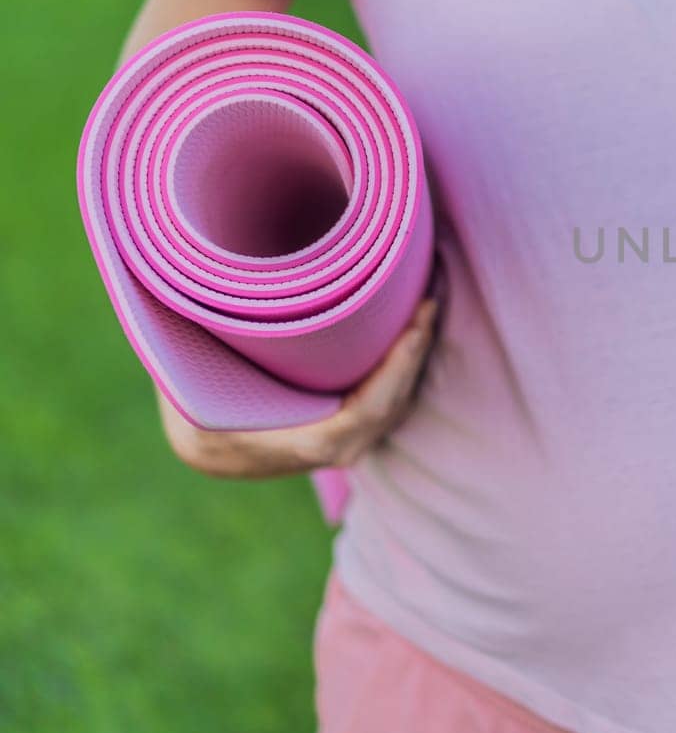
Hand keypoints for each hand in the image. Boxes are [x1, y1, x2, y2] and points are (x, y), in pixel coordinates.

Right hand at [160, 298, 440, 476]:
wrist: (211, 448)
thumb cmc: (199, 411)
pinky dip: (410, 355)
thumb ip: (199, 352)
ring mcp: (358, 438)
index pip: (369, 411)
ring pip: (403, 393)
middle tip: (431, 283)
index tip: (418, 320)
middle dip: (418, 342)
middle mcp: (342, 448)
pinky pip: (397, 389)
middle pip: (397, 398)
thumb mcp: (191, 390)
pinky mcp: (365, 421)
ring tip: (431, 287)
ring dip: (420, 345)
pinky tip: (418, 315)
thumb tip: (187, 292)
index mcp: (307, 443)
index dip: (398, 368)